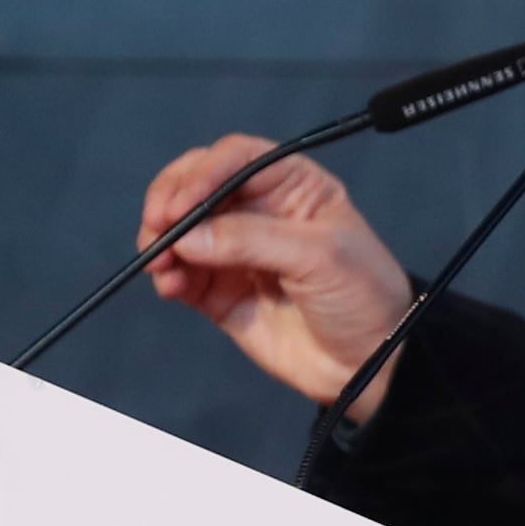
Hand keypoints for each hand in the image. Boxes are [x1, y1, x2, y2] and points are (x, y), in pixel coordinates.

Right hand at [136, 136, 416, 416]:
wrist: (367, 367)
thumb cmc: (362, 297)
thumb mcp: (320, 257)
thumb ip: (252, 240)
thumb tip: (186, 236)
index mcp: (292, 187)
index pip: (237, 158)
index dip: (204, 172)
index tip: (182, 202)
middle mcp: (259, 211)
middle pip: (198, 185)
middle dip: (171, 200)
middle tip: (157, 225)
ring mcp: (236, 252)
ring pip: (182, 229)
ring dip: (162, 239)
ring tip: (162, 262)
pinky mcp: (220, 291)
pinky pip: (182, 274)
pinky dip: (168, 275)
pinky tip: (171, 285)